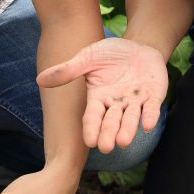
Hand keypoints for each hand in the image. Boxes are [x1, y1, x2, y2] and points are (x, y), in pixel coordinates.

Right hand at [37, 37, 168, 152]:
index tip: (90, 141)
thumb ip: (68, 70)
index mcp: (99, 98)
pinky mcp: (153, 96)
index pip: (93, 116)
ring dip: (128, 130)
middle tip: (106, 147)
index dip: (92, 128)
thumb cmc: (110, 54)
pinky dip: (150, 116)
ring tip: (123, 142)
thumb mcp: (87, 58)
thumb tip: (40, 79)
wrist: (138, 46)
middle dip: (109, 134)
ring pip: (131, 119)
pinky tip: (147, 125)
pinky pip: (151, 108)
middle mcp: (117, 104)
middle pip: (112, 122)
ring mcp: (135, 102)